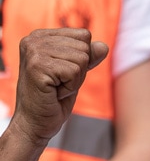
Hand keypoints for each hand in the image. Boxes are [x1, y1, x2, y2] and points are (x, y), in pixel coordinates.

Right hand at [11, 28, 108, 145]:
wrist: (35, 124)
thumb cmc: (53, 100)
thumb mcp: (75, 75)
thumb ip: (88, 58)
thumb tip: (104, 46)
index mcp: (41, 36)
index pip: (83, 35)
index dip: (81, 60)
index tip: (62, 74)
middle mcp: (34, 39)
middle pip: (84, 47)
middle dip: (78, 72)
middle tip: (58, 85)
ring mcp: (34, 51)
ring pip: (81, 60)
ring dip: (74, 81)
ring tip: (55, 89)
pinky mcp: (38, 66)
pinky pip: (74, 72)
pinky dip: (70, 88)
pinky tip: (54, 93)